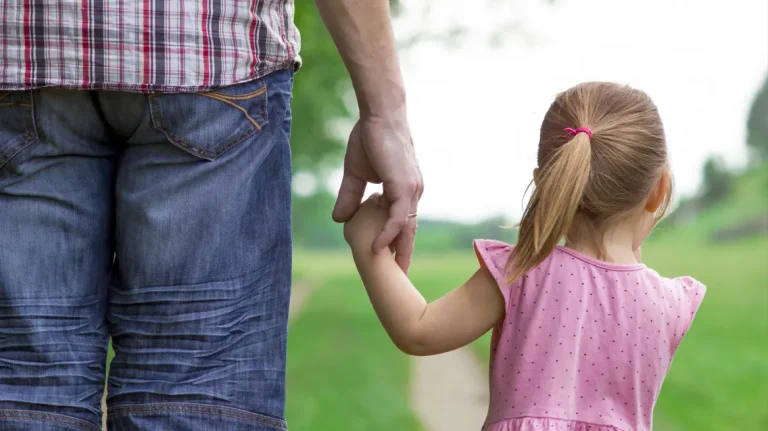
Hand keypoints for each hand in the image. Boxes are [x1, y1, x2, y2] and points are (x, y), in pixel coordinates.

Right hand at [332, 113, 423, 272]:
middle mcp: (412, 194)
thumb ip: (350, 196)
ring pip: (405, 228)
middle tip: (400, 277)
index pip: (402, 223)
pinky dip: (389, 234)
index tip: (393, 261)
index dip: (397, 242)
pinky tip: (379, 248)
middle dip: (404, 254)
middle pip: (408, 231)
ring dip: (398, 250)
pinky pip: (398, 217)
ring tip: (393, 272)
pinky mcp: (404, 186)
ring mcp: (411, 190)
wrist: (379, 115)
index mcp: (404, 191)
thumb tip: (340, 219)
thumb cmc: (370, 138)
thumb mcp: (356, 174)